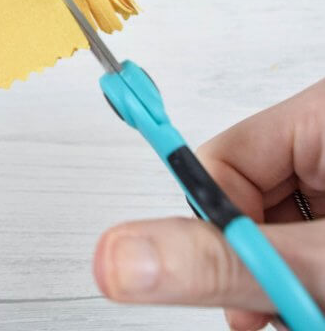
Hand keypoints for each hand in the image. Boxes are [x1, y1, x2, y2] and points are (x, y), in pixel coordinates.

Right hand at [93, 79, 324, 329]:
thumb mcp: (317, 265)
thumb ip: (219, 259)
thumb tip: (120, 254)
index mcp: (321, 117)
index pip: (223, 157)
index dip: (216, 223)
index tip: (227, 276)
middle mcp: (324, 138)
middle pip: (241, 191)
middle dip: (248, 258)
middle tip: (276, 307)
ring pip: (265, 218)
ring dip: (271, 272)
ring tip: (302, 307)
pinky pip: (290, 228)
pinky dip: (291, 271)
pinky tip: (309, 298)